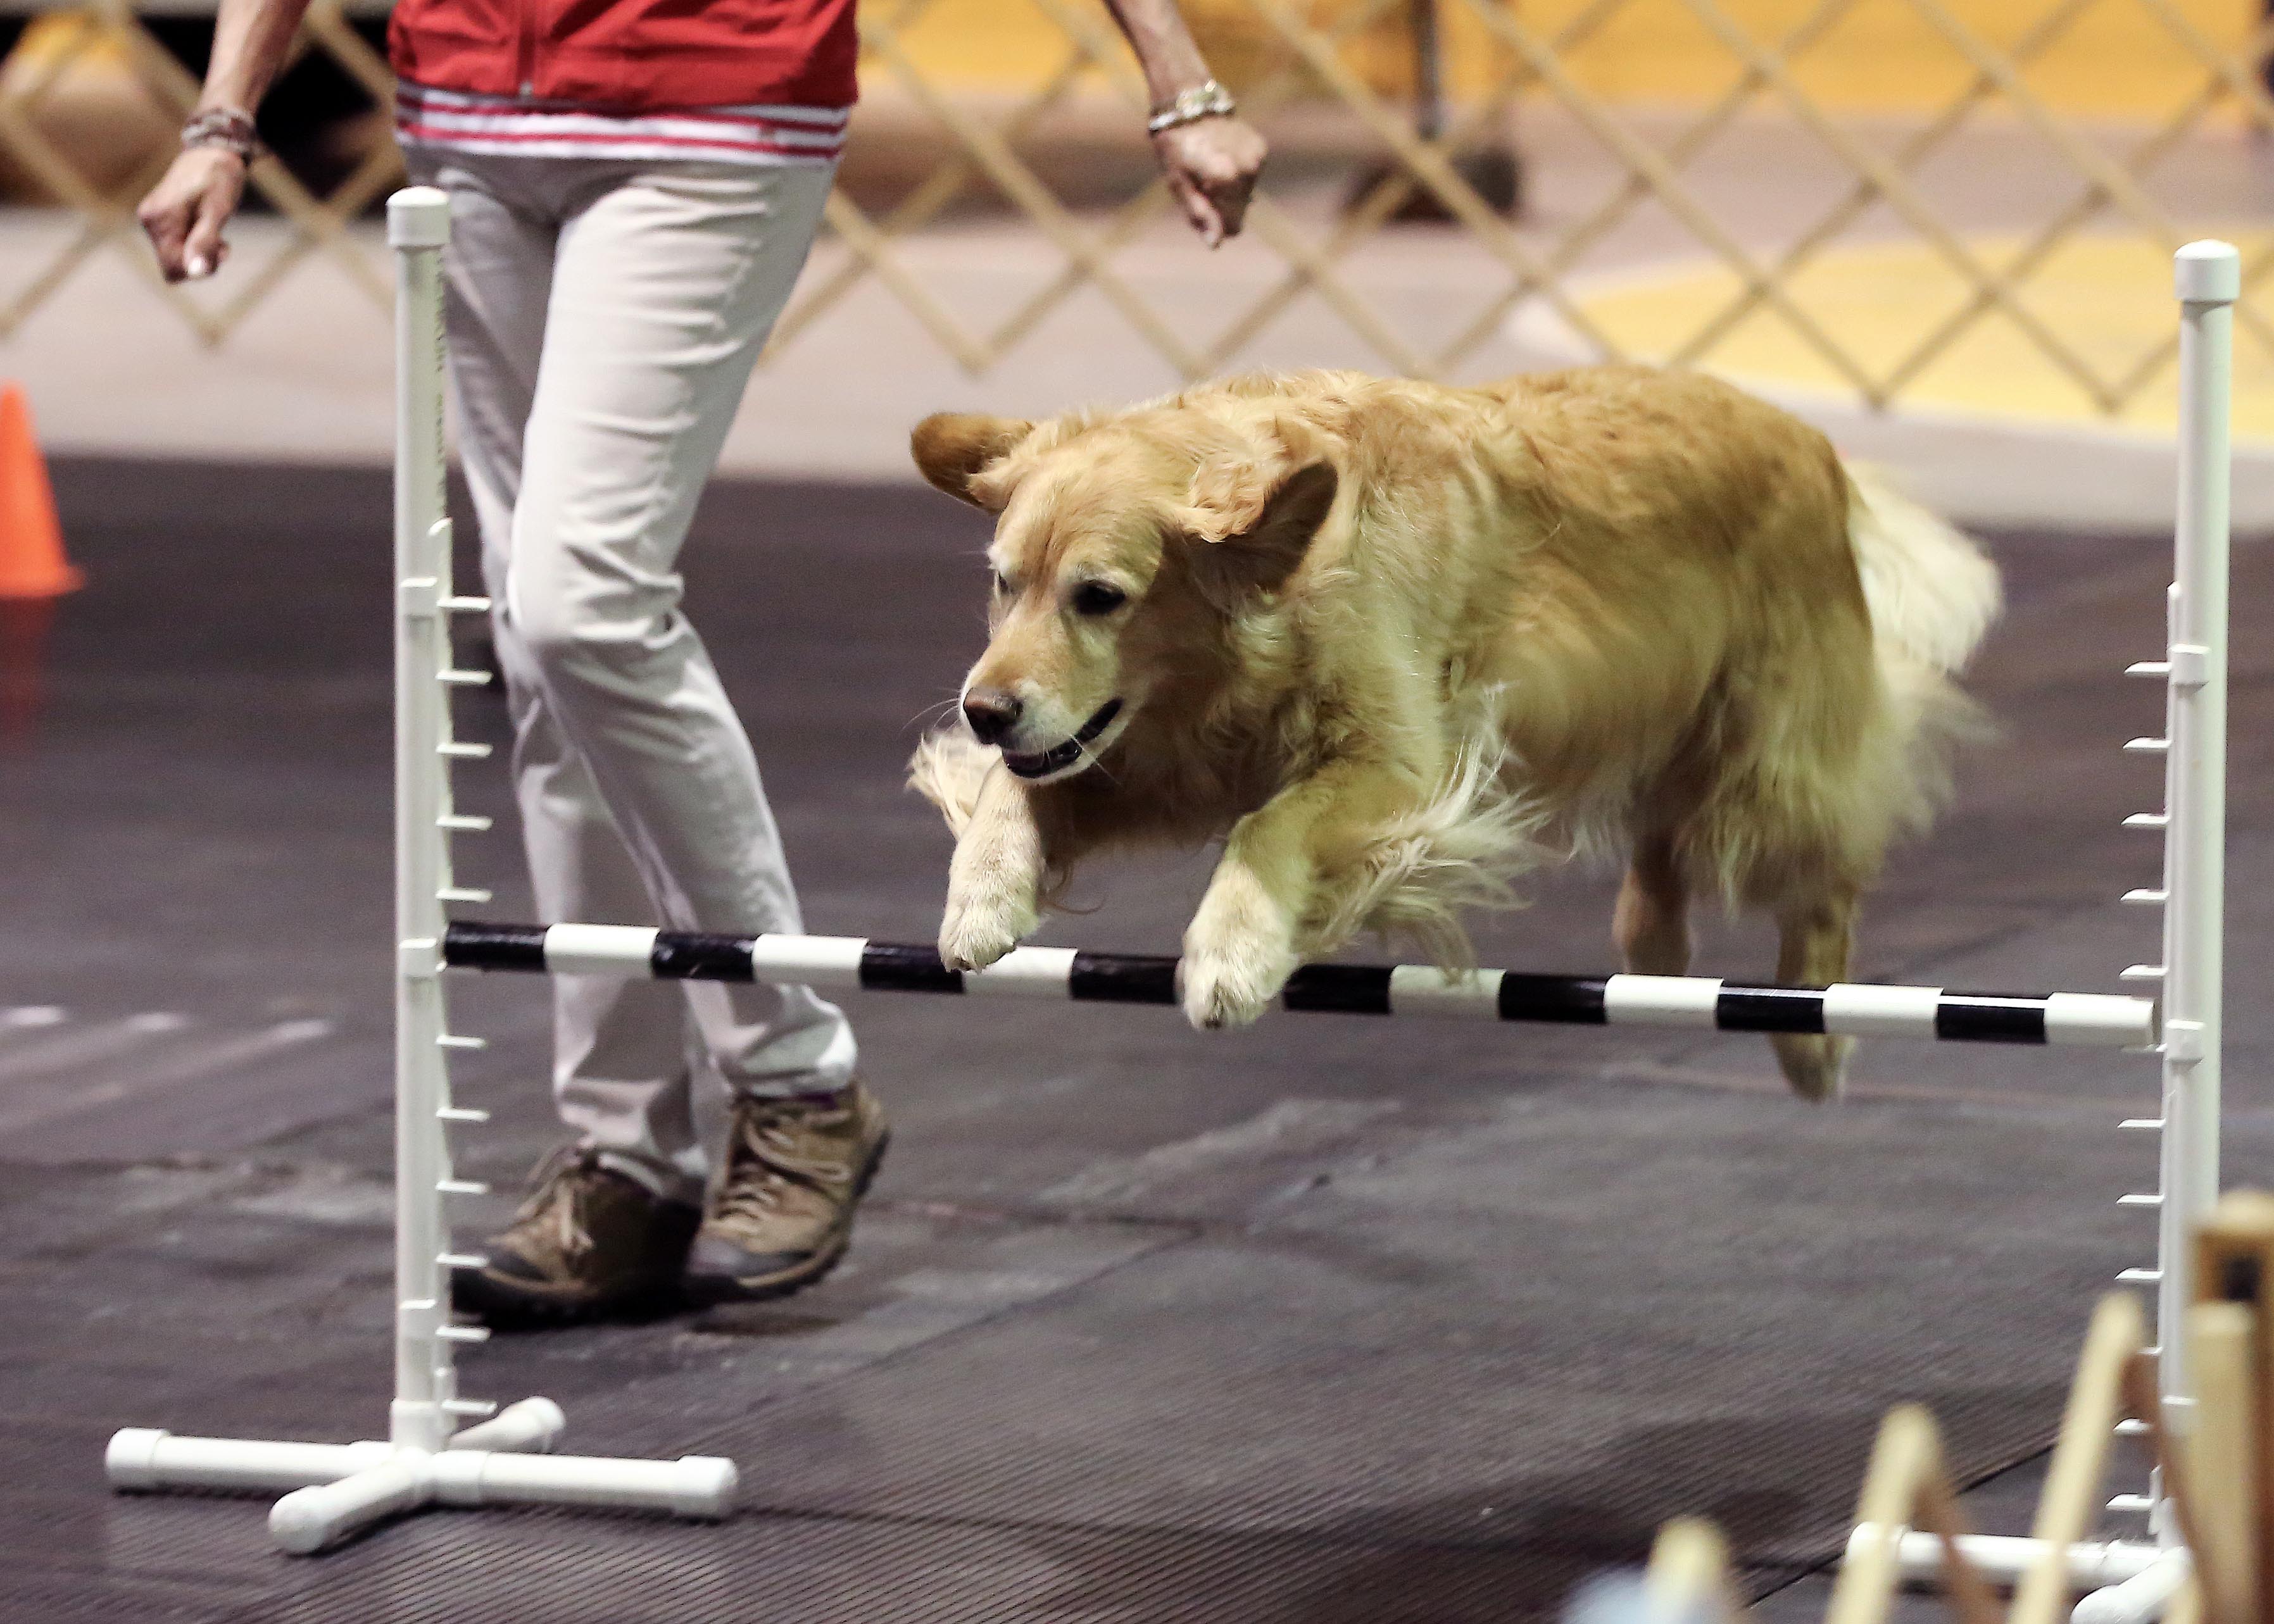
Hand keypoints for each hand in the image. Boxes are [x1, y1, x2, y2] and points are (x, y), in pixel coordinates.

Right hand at [137, 147, 246, 281]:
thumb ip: (205, 241)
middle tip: (222, 243)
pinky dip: (192, 243)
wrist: (211, 154)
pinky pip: (173, 245)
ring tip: (214, 232)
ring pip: (174, 257)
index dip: (199, 268)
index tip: (221, 249)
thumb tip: (196, 272)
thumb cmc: (219, 179)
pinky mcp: (157, 218)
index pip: (173, 269)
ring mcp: (150, 219)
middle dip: (199, 260)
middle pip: (172, 266)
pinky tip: (204, 228)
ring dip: (197, 251)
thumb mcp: (218, 211)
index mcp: (159, 219)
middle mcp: (148, 220)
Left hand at [1151, 115, 1266, 247]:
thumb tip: (1216, 244)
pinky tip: (1221, 156)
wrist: (1188, 104)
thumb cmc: (1176, 146)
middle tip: (1201, 182)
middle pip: (1240, 211)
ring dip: (1229, 189)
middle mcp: (1247, 168)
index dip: (1216, 223)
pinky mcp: (1261, 148)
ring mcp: (1257, 157)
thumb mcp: (1179, 184)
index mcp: (1225, 179)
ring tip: (1209, 166)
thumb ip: (1200, 215)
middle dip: (1221, 205)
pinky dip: (1237, 173)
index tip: (1200, 204)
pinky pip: (1250, 177)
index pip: (1233, 226)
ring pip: (1246, 194)